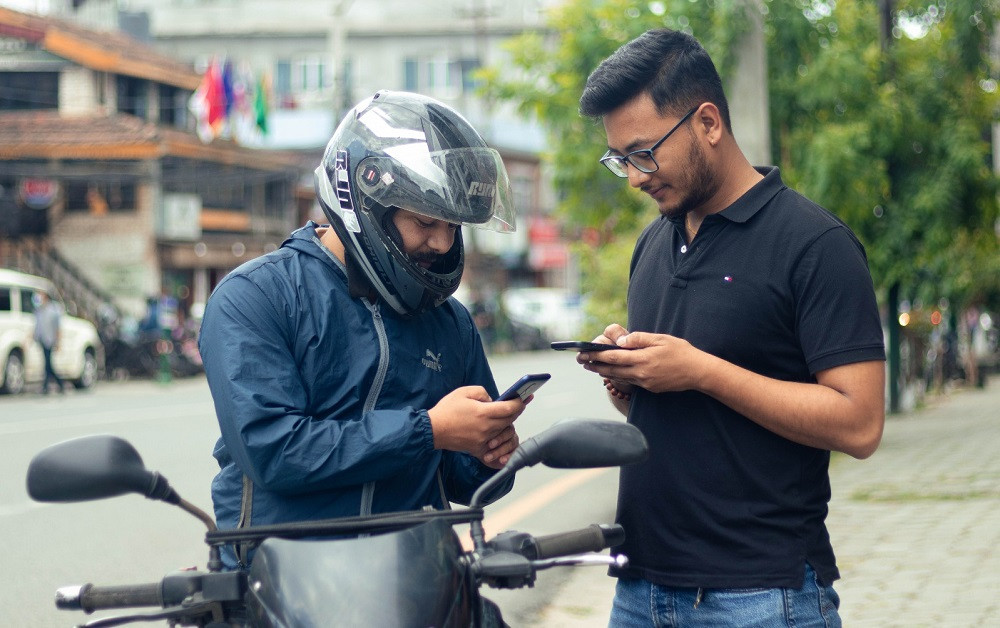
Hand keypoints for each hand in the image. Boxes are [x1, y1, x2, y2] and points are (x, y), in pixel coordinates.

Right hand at [428, 386, 524, 468]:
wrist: (433, 430)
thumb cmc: (447, 410)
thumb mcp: (463, 392)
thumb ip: (482, 393)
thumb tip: (493, 400)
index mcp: (483, 413)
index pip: (509, 408)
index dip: (520, 402)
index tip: (526, 397)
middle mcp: (486, 428)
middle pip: (510, 420)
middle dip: (517, 410)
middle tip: (520, 403)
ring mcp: (483, 440)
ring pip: (503, 431)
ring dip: (508, 422)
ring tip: (508, 413)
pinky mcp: (478, 448)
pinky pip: (494, 443)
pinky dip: (498, 436)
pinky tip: (498, 429)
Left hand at [580, 330, 704, 394]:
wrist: (698, 372)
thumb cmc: (680, 352)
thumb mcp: (661, 339)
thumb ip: (639, 339)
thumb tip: (620, 341)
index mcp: (643, 359)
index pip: (613, 357)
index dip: (596, 355)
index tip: (584, 352)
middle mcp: (641, 373)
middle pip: (612, 369)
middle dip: (594, 365)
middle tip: (581, 361)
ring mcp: (645, 383)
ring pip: (619, 376)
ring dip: (603, 371)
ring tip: (591, 366)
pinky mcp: (649, 388)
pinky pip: (630, 381)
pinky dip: (618, 375)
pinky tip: (612, 372)